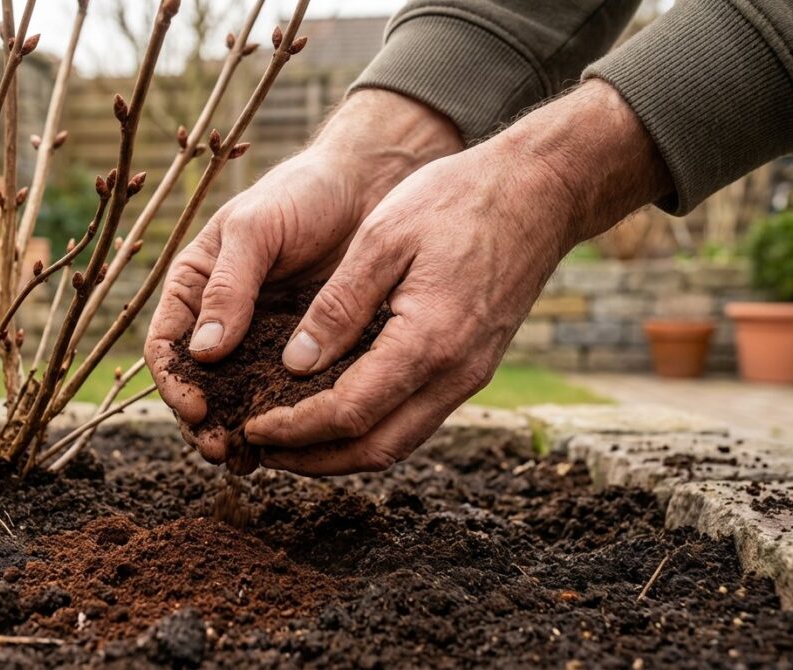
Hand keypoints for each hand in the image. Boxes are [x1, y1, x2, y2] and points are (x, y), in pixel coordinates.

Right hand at [144, 91, 462, 463]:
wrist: (367, 185)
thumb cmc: (302, 194)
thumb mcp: (256, 230)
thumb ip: (228, 287)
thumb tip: (202, 352)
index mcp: (193, 287)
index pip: (167, 346)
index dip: (174, 383)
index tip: (196, 409)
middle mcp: (220, 319)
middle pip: (198, 384)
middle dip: (204, 422)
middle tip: (223, 450)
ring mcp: (260, 340)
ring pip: (237, 398)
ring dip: (238, 432)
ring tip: (251, 461)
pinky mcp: (301, 352)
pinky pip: (284, 394)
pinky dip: (282, 421)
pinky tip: (291, 444)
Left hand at [248, 80, 672, 475]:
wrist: (540, 192)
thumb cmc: (456, 201)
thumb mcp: (383, 238)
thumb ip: (338, 306)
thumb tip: (295, 364)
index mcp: (429, 340)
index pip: (349, 412)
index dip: (295, 429)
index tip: (252, 425)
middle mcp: (455, 373)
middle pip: (374, 449)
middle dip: (312, 459)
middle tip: (262, 449)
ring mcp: (469, 376)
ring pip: (396, 443)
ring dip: (339, 453)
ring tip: (287, 442)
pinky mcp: (472, 368)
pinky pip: (415, 419)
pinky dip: (368, 430)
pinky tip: (334, 414)